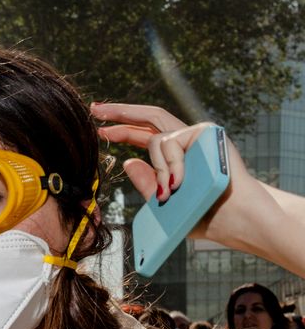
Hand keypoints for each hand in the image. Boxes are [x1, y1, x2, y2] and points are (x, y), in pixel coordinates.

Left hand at [92, 101, 271, 250]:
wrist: (232, 218)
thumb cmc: (201, 214)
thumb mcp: (163, 201)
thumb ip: (146, 183)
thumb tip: (128, 161)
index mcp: (173, 154)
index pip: (143, 135)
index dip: (121, 129)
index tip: (99, 128)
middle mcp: (185, 139)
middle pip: (147, 116)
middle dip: (119, 112)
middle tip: (96, 109)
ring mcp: (197, 134)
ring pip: (157, 138)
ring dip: (158, 166)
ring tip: (169, 190)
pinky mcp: (207, 132)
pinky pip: (173, 142)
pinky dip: (170, 164)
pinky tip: (178, 181)